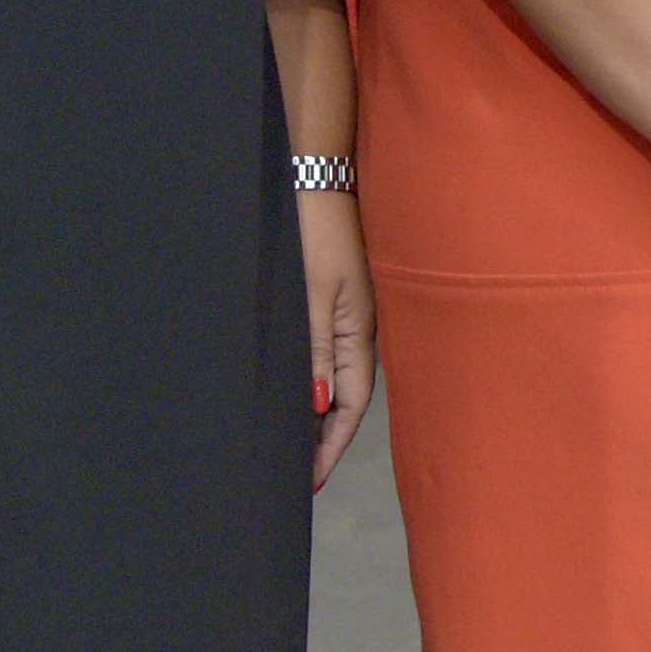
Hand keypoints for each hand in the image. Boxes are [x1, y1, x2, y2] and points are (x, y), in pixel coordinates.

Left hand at [300, 189, 374, 486]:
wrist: (317, 170)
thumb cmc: (313, 229)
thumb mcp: (310, 294)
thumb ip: (313, 353)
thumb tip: (318, 408)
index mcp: (358, 333)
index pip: (348, 408)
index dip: (329, 447)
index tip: (307, 481)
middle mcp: (358, 328)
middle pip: (345, 397)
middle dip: (324, 437)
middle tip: (295, 470)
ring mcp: (350, 310)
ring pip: (336, 375)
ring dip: (317, 409)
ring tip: (292, 440)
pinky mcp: (338, 293)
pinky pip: (329, 350)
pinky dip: (314, 377)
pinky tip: (297, 384)